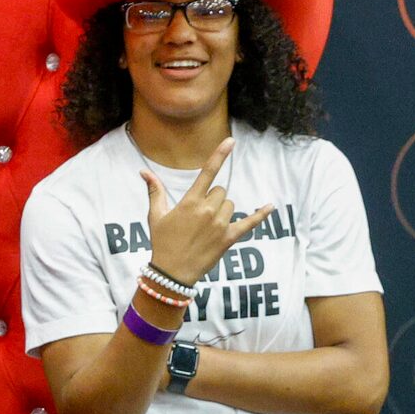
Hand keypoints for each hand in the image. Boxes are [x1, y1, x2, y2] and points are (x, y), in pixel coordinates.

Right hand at [143, 138, 273, 286]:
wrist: (171, 272)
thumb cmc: (162, 242)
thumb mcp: (156, 216)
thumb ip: (155, 191)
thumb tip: (144, 172)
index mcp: (190, 202)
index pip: (207, 172)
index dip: (219, 155)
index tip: (231, 141)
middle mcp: (207, 210)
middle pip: (220, 191)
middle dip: (212, 199)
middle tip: (198, 217)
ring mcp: (220, 224)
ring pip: (230, 205)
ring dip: (222, 211)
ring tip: (207, 227)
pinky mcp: (229, 237)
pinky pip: (249, 222)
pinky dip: (260, 215)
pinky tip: (269, 207)